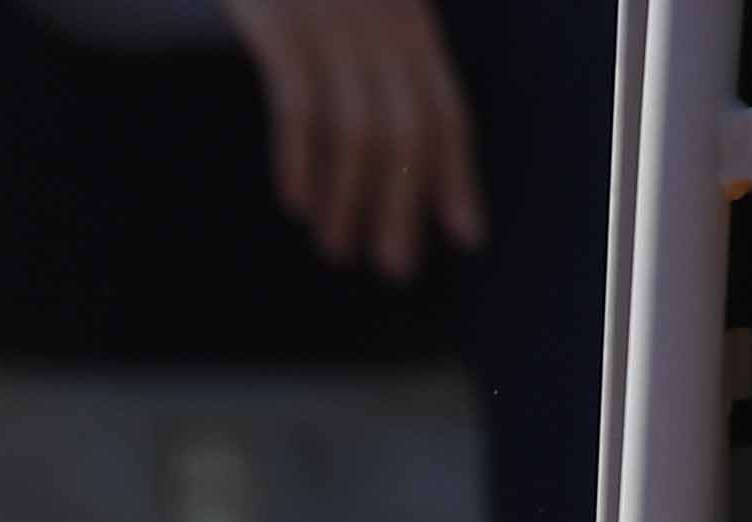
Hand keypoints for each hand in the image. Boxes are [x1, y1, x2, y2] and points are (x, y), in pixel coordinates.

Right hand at [214, 0, 486, 280]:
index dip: (458, 176)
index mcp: (413, 23)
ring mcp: (336, 25)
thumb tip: (389, 137)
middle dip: (404, 206)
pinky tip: (297, 200)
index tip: (465, 234)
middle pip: (410, 132)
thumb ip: (380, 58)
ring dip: (350, 199)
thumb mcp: (358, 9)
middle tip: (395, 265)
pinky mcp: (285, 27)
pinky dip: (299, 157)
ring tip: (338, 248)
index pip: (448, 111)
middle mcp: (387, 25)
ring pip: (358, 129)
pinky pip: (299, 103)